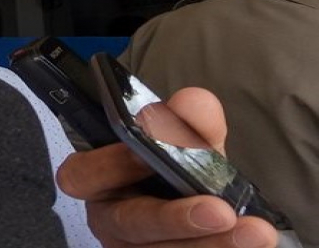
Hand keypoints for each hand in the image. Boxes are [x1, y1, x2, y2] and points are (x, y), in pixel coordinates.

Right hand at [56, 87, 277, 246]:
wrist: (206, 207)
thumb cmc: (179, 171)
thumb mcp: (186, 144)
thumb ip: (189, 122)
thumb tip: (194, 103)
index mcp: (98, 180)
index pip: (81, 174)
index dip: (110, 165)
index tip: (146, 153)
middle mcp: (109, 219)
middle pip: (130, 223)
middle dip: (173, 218)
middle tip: (220, 211)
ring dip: (212, 244)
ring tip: (254, 231)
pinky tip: (251, 243)